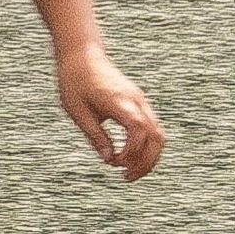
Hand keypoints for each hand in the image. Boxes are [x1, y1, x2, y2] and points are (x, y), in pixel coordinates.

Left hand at [56, 40, 164, 180]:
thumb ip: (95, 137)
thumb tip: (108, 160)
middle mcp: (136, 101)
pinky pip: (152, 127)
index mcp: (119, 102)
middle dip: (146, 162)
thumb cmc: (75, 81)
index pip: (138, 131)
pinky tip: (129, 156)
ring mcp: (140, 101)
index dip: (131, 153)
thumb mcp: (78, 113)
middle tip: (126, 178)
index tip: (114, 164)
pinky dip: (146, 145)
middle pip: (156, 136)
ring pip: (159, 133)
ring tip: (129, 171)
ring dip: (148, 156)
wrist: (82, 55)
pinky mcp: (139, 103)